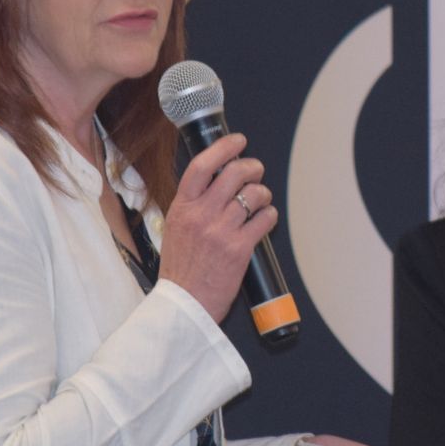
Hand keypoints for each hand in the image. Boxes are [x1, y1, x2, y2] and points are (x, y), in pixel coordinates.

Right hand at [156, 133, 276, 322]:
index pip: (202, 165)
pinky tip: (265, 220)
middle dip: (252, 167)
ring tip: (261, 200)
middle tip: (256, 170)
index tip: (237, 141)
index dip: (223, 148)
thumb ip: (193, 205)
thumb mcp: (174, 229)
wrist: (183, 304)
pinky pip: (264, 219)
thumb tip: (216, 181)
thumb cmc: (180, 270)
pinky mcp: (239, 249)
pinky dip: (270, 215)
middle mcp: (201, 216)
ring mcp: (221, 231)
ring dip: (263, 193)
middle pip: (234, 174)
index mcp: (182, 208)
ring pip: (254, 195)